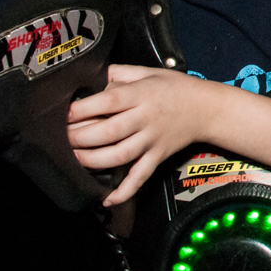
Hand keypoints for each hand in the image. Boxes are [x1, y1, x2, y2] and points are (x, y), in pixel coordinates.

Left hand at [67, 64, 213, 206]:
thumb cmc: (177, 88)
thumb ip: (121, 72)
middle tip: (62, 139)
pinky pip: (141, 176)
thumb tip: (95, 77)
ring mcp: (153, 140)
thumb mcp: (150, 71)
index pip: (109, 101)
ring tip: (76, 160)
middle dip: (81, 137)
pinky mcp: (158, 156)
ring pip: (121, 155)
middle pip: (110, 131)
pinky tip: (108, 199)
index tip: (65, 114)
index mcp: (142, 94)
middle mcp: (146, 118)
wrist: (208, 108)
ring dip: (94, 161)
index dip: (85, 109)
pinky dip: (125, 191)